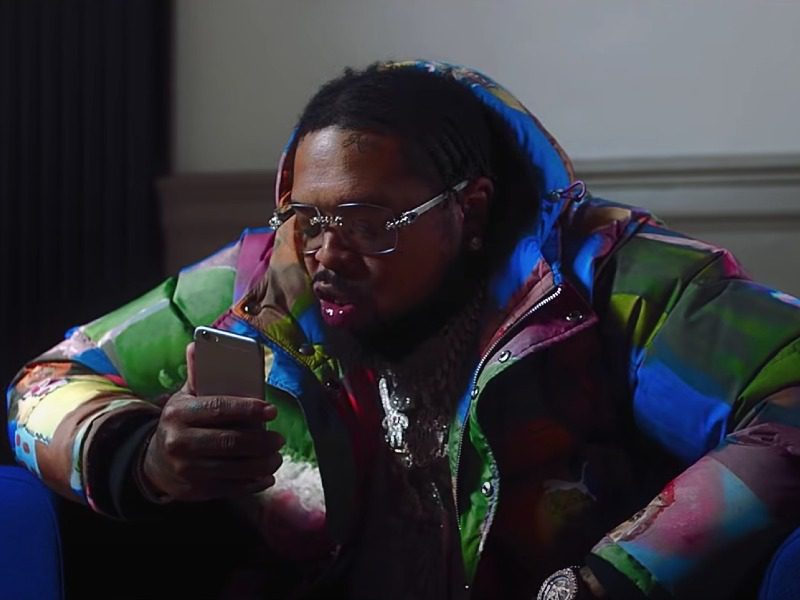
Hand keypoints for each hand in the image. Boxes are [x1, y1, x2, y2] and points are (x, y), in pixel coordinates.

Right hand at [140, 343, 283, 501]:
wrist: (154, 462)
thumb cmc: (181, 422)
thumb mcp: (184, 397)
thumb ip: (198, 374)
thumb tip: (198, 342)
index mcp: (179, 413)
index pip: (219, 409)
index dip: (249, 409)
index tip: (271, 411)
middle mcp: (179, 442)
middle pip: (230, 442)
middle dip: (261, 441)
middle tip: (279, 439)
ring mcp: (186, 470)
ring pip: (233, 468)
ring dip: (262, 463)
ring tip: (276, 457)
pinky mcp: (194, 491)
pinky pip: (230, 488)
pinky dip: (252, 483)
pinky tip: (266, 476)